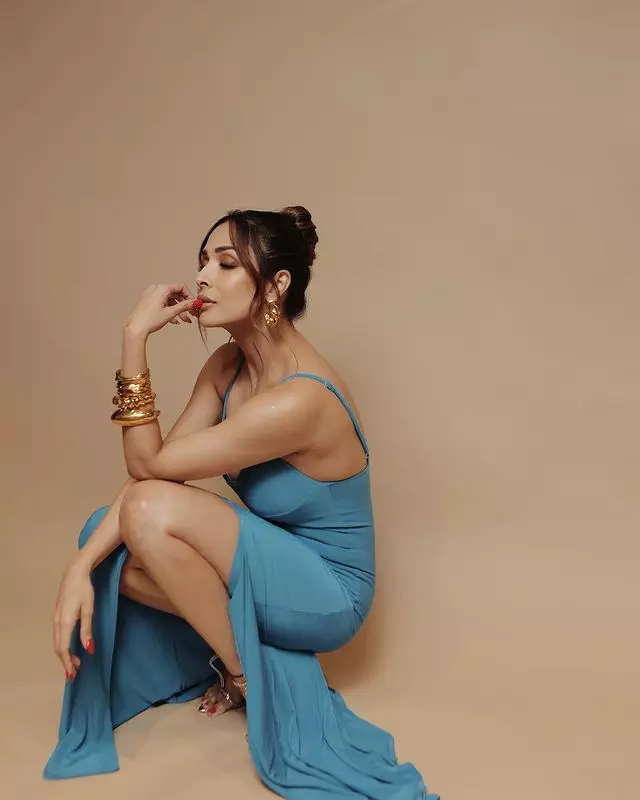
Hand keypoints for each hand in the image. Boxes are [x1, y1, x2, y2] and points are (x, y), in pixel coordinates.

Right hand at [53, 560, 94, 679]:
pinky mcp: (57, 614)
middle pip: (58, 648)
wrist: (75, 573)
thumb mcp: (89, 610)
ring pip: (57, 642)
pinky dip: (63, 645)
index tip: (73, 674)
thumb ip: (87, 630)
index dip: (67, 663)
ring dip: (65, 654)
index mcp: (64, 623)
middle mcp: (57, 622)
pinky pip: (58, 635)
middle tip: (75, 672)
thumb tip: (88, 649)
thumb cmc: (84, 590)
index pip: (63, 649)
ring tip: (75, 663)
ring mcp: (55, 618)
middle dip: (66, 662)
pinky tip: (71, 646)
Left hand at [125, 283, 197, 336]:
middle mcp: (155, 289)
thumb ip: (184, 306)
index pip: (181, 287)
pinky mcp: (147, 302)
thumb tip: (193, 303)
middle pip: (175, 294)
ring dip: (177, 309)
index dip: (189, 296)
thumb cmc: (149, 320)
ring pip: (169, 300)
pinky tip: (173, 319)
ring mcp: (150, 295)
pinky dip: (169, 310)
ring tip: (183, 319)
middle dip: (184, 305)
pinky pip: (162, 303)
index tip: (193, 303)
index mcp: (161, 289)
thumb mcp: (171, 313)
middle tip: (191, 313)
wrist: (136, 328)